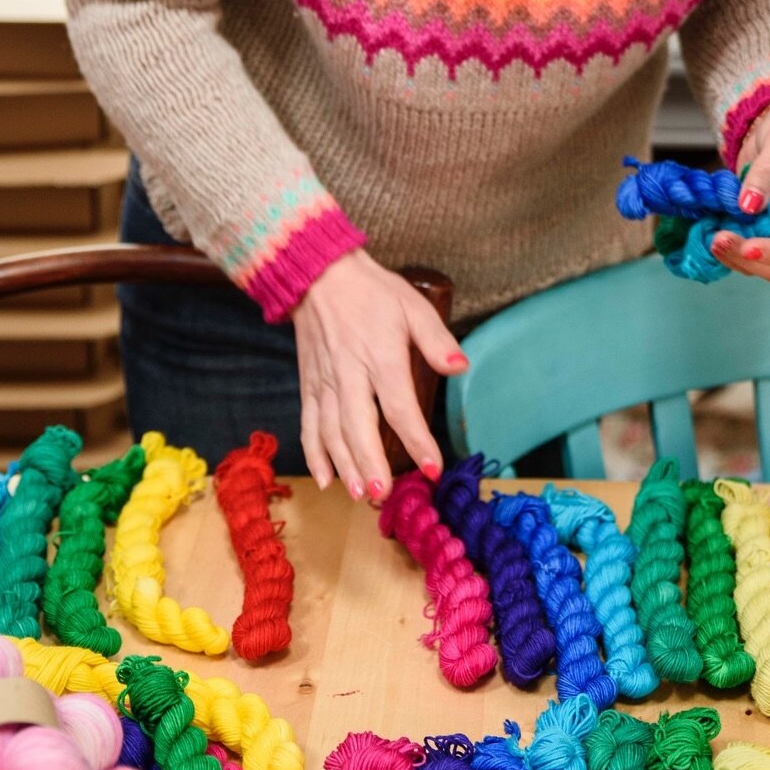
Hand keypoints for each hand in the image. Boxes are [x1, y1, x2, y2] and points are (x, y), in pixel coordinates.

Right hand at [293, 250, 467, 500]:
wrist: (318, 276)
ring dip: (344, 466)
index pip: (400, 406)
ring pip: (331, 432)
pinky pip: (308, 425)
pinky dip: (314, 455)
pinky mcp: (308, 385)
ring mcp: (324, 382)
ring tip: (360, 493)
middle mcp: (349, 374)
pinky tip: (325, 480)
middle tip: (384, 492)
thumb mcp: (413, 306)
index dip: (416, 440)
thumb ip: (437, 340)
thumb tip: (461, 367)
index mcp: (380, 356)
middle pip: (358, 427)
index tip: (432, 468)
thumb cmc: (372, 292)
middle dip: (370, 463)